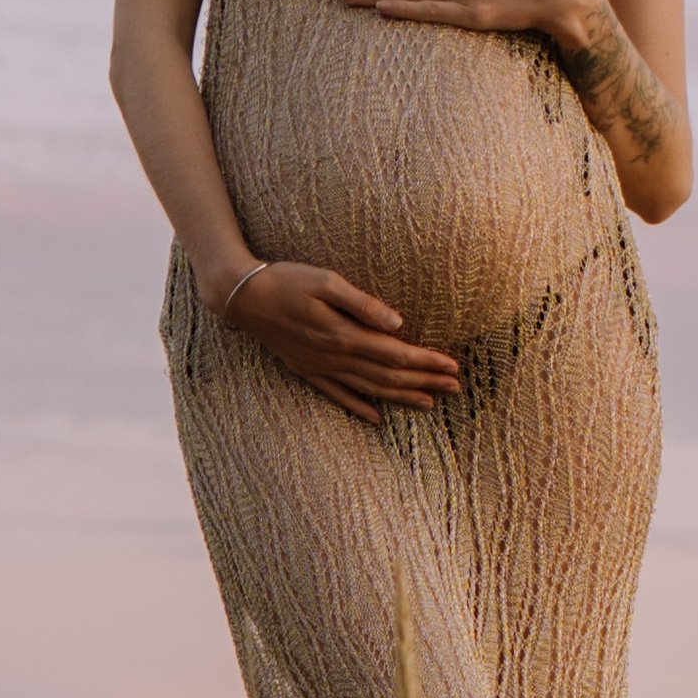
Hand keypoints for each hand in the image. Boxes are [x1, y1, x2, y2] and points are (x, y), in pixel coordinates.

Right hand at [213, 259, 460, 421]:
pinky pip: (337, 395)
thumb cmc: (286, 280)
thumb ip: (363, 304)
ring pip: (369, 389)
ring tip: (429, 404)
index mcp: (344, 334)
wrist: (241, 297)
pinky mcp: (306, 370)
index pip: (396, 354)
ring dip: (401, 397)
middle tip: (455, 388)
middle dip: (424, 382)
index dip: (426, 362)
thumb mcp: (326, 281)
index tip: (452, 366)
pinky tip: (376, 418)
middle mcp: (335, 357)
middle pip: (388, 376)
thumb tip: (398, 322)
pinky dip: (359, 407)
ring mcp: (320, 367)